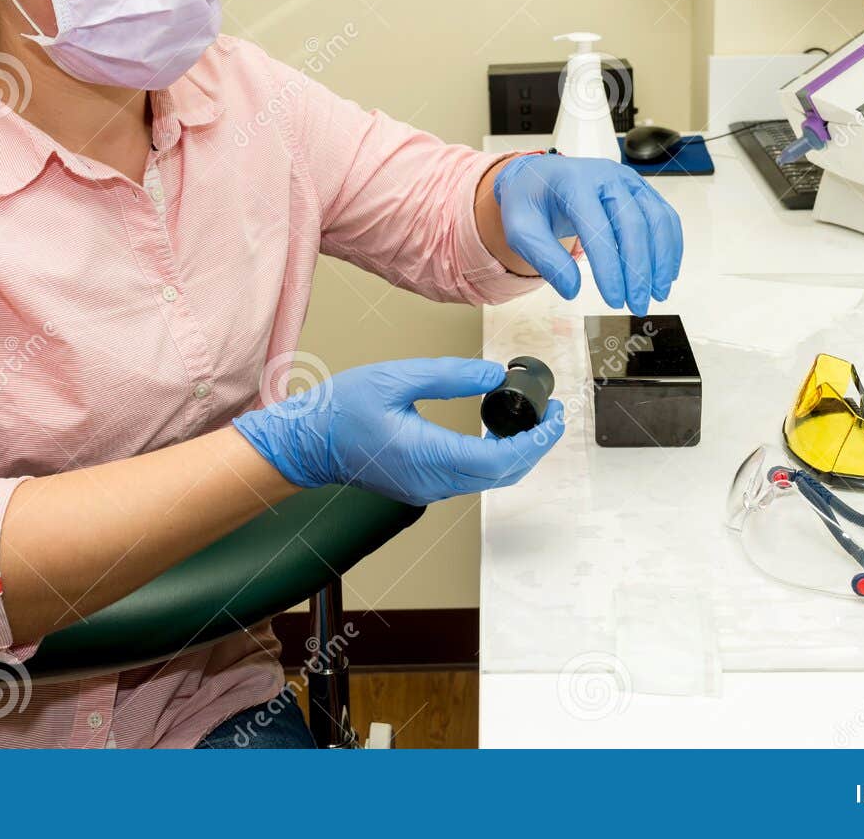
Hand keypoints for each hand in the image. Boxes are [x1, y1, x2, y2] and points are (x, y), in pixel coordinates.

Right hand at [233, 357, 564, 505]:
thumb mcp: (396, 378)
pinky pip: (472, 477)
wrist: (307, 443)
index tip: (555, 416)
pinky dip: (496, 457)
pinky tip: (499, 431)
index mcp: (428, 456)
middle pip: (503, 474)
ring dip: (517, 452)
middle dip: (536, 445)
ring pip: (490, 479)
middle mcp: (433, 481)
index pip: (501, 459)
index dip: (536, 441)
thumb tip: (493, 375)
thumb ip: (448, 376)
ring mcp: (429, 488)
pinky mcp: (424, 485)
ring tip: (533, 419)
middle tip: (553, 413)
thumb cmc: (341, 411)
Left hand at [494, 152, 682, 316]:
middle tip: (638, 305)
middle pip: (633, 224)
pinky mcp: (641, 189)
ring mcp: (628, 180)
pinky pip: (664, 216)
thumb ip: (544, 258)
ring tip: (658, 294)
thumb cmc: (530, 203)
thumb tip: (572, 290)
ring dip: (661, 260)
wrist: (541, 177)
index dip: (609, 268)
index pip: (598, 228)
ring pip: (656, 219)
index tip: (614, 300)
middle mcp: (606, 176)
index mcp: (574, 183)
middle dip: (639, 270)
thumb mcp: (520, 230)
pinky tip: (665, 273)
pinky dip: (670, 245)